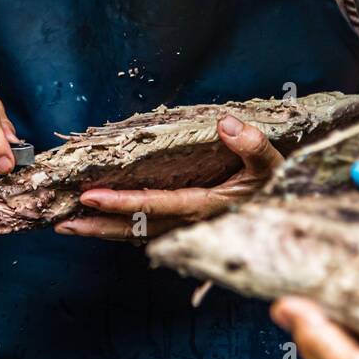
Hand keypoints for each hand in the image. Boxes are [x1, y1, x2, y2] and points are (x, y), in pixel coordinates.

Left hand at [55, 114, 281, 240]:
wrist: (295, 215)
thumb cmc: (282, 185)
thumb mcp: (275, 164)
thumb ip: (253, 146)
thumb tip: (226, 124)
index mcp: (207, 206)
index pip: (155, 206)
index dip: (122, 202)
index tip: (90, 196)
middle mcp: (193, 223)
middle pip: (138, 229)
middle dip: (100, 227)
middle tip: (63, 222)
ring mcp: (190, 229)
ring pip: (141, 234)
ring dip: (107, 231)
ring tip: (73, 225)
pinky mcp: (190, 228)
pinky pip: (151, 231)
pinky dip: (125, 228)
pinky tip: (107, 223)